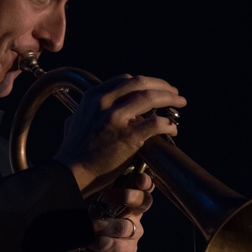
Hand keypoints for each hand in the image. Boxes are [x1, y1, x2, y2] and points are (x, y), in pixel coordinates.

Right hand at [55, 74, 185, 197]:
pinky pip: (156, 123)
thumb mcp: (74, 121)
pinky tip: (172, 129)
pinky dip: (168, 124)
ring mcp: (117, 117)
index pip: (125, 80)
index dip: (145, 82)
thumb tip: (87, 111)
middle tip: (174, 93)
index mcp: (94, 96)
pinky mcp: (129, 136)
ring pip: (151, 98)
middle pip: (140, 83)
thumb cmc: (73, 152)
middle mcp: (105, 102)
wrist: (71, 172)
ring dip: (169, 99)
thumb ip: (85, 112)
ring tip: (180, 103)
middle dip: (161, 86)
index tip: (155, 87)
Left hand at [69, 172, 155, 251]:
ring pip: (128, 227)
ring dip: (107, 226)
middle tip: (106, 196)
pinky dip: (106, 244)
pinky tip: (94, 242)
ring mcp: (132, 233)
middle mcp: (133, 212)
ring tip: (91, 226)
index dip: (144, 181)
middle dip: (129, 197)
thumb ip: (97, 181)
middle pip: (144, 201)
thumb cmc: (81, 214)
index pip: (143, 185)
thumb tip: (100, 157)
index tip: (138, 179)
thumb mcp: (86, 194)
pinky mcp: (126, 250)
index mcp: (126, 195)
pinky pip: (122, 247)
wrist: (74, 246)